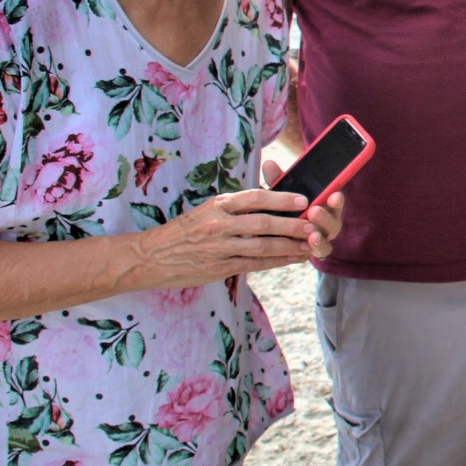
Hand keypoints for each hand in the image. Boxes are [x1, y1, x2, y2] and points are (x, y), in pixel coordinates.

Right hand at [125, 166, 330, 290]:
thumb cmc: (184, 230)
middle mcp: (219, 224)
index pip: (254, 197)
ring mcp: (219, 247)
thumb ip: (234, 207)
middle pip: (263, 223)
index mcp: (217, 204)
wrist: (152, 256)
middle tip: (313, 224)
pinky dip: (276, 262)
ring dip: (289, 246)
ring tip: (310, 244)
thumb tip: (269, 201)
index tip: (303, 199)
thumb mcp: (207, 210)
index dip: (281, 198)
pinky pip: (254, 264)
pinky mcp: (220, 267)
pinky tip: (292, 259)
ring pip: (262, 246)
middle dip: (292, 224)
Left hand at [265, 157, 343, 259]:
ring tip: (312, 236)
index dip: (337, 200)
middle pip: (333, 224)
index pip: (335, 202)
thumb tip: (268, 163)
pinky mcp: (309, 255)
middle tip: (315, 211)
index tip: (335, 195)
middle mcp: (326, 225)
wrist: (272, 232)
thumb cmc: (283, 207)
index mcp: (325, 206)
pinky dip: (307, 255)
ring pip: (326, 243)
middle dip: (326, 218)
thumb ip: (277, 180)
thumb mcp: (280, 192)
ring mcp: (320, 241)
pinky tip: (298, 253)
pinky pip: (312, 257)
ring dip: (320, 239)